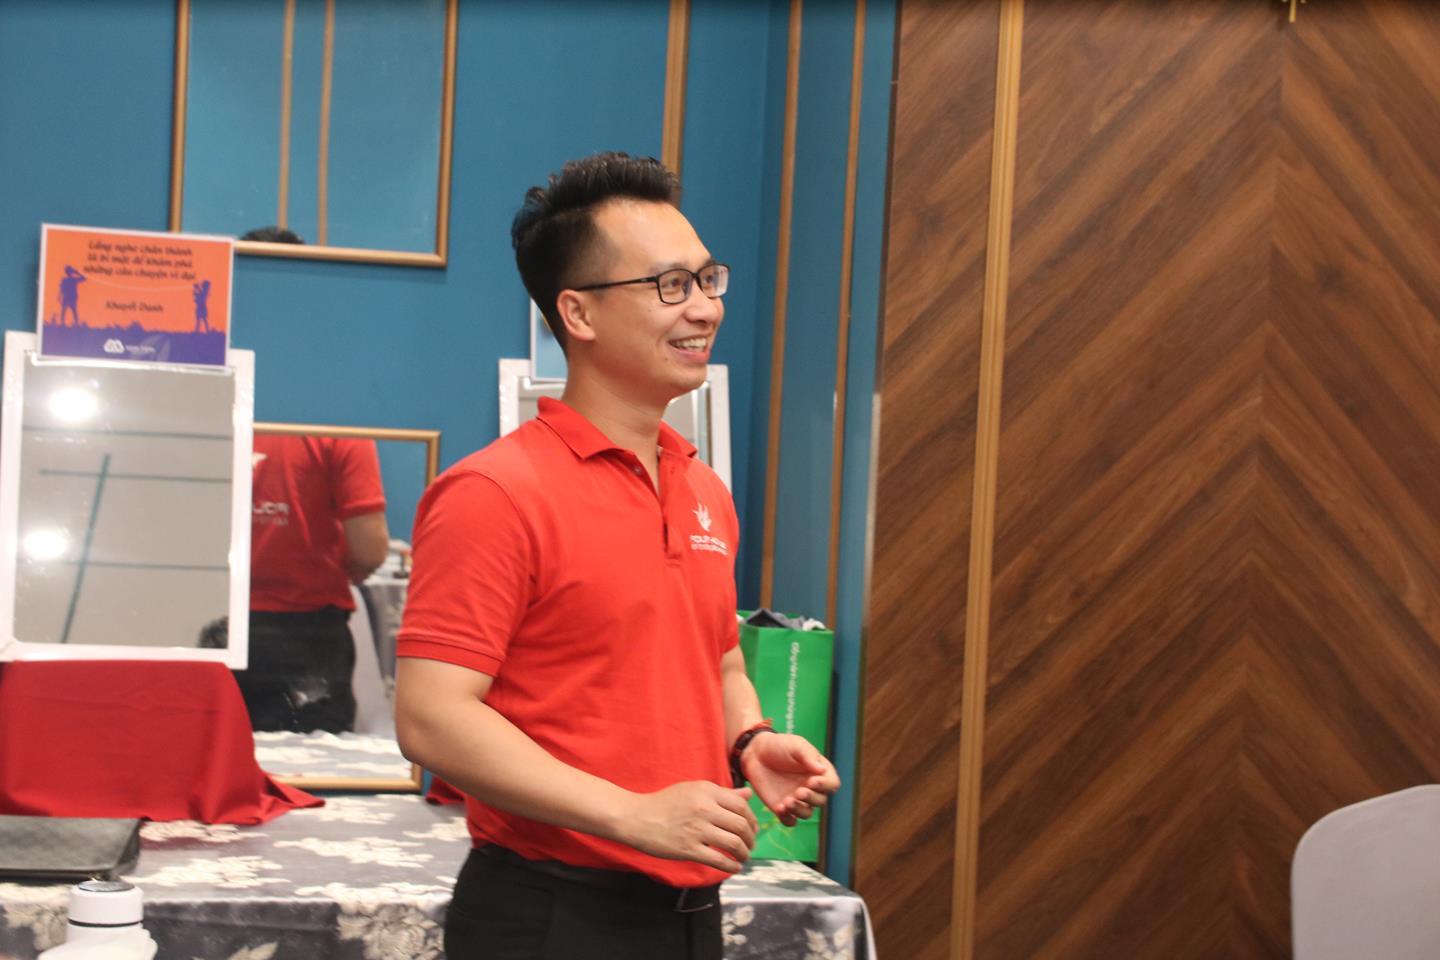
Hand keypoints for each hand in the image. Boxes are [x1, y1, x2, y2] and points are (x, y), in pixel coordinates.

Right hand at [619, 781, 758, 872]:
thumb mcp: (693, 789)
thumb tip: (748, 794)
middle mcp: (705, 808)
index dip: (752, 819)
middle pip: (741, 825)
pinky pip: (718, 860)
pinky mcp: (688, 849)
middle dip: (751, 838)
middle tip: (750, 845)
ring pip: (734, 843)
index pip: (741, 805)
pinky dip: (731, 866)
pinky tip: (734, 867)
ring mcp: (697, 829)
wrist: (637, 817)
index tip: (753, 829)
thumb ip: (723, 793)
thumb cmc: (665, 802)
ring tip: (743, 857)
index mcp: (707, 791)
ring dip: (744, 853)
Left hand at [741, 734, 839, 826]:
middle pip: (820, 801)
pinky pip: (789, 820)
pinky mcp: (782, 807)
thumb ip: (808, 756)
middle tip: (799, 791)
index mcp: (819, 773)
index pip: (832, 784)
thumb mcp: (796, 745)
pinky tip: (780, 808)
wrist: (756, 753)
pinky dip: (787, 818)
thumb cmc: (779, 745)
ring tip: (787, 802)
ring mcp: (797, 799)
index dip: (825, 785)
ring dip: (799, 810)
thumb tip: (821, 770)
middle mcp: (811, 788)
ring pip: (806, 813)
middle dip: (811, 798)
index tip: (812, 781)